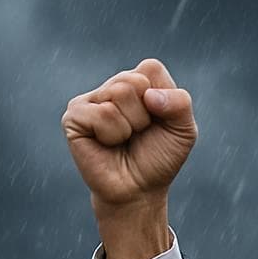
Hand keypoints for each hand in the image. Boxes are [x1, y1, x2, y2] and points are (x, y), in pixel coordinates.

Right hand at [62, 59, 195, 258]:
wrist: (139, 190)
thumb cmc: (159, 158)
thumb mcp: (183, 130)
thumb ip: (180, 103)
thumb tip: (148, 95)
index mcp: (136, 82)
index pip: (151, 68)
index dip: (163, 99)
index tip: (158, 121)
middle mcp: (111, 86)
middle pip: (134, 80)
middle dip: (146, 114)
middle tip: (139, 133)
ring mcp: (89, 100)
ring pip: (119, 94)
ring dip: (131, 126)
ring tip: (124, 140)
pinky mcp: (74, 116)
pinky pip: (103, 113)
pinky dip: (113, 134)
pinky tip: (108, 144)